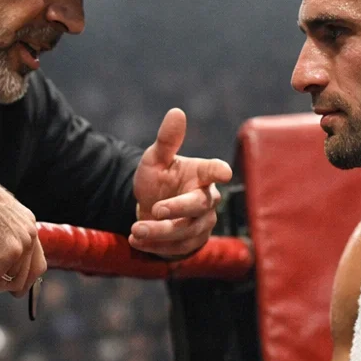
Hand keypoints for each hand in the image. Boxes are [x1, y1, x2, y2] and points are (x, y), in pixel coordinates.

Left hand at [130, 108, 232, 257]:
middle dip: (177, 210)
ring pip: (186, 231)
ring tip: (135, 231)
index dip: (219, 171)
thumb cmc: (158, 180)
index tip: (225, 173)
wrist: (150, 209)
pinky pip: (178, 248)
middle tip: (155, 210)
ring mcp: (202, 223)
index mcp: (201, 174)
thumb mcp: (155, 159)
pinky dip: (155, 247)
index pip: (213, 170)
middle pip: (198, 206)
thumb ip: (167, 140)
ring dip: (160, 233)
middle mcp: (206, 199)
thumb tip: (176, 112)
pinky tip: (136, 241)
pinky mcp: (193, 243)